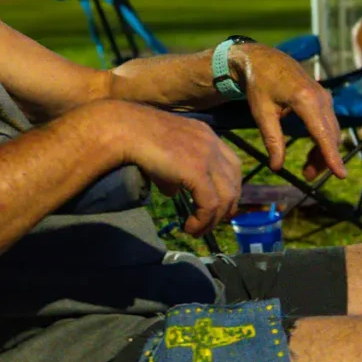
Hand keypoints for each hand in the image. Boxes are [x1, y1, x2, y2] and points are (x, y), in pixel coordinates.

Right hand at [115, 103, 241, 237]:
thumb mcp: (163, 154)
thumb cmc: (138, 138)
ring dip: (214, 219)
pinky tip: (190, 228)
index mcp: (206, 135)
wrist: (128, 131)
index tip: (217, 207)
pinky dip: (203, 221)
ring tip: (198, 230)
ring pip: (226, 197)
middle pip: (234, 182)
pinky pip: (210, 204)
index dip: (228, 189)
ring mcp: (208, 157)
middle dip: (226, 207)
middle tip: (211, 223)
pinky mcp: (198, 171)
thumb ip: (173, 172)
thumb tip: (174, 191)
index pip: (231, 165)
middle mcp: (212, 143)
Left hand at [229, 44, 345, 179]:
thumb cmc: (259, 85)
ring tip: (308, 170)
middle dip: (324, 159)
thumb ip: (272, 140)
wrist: (263, 59)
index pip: (322, 133)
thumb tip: (277, 167)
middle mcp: (321, 97)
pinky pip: (329, 124)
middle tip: (308, 176)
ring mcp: (325, 97)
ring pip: (332, 131)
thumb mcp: (261, 113)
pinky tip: (313, 153)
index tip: (340, 174)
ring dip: (324, 151)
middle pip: (330, 135)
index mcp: (305, 99)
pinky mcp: (324, 99)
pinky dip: (323, 140)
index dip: (331, 156)